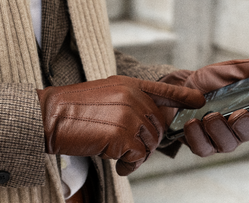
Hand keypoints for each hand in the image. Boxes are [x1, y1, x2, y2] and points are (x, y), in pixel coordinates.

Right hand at [36, 75, 204, 174]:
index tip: (199, 101)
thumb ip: (129, 101)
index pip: (164, 89)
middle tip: (130, 151)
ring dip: (138, 155)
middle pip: (158, 126)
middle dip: (148, 142)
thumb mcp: (105, 93)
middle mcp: (134, 97)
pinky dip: (131, 165)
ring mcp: (129, 115)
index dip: (183, 96)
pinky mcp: (122, 135)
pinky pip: (139, 156)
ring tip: (120, 156)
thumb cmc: (72, 108)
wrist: (50, 116)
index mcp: (129, 84)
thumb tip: (147, 123)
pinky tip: (118, 164)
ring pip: (151, 143)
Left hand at [159, 57, 248, 156]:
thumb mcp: (224, 71)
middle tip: (237, 114)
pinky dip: (197, 135)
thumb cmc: (206, 83)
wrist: (177, 91)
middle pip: (247, 132)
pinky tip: (192, 122)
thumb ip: (247, 69)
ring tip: (209, 116)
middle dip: (244, 124)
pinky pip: (202, 147)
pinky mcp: (201, 145)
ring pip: (227, 143)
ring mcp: (220, 139)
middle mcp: (237, 127)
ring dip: (219, 129)